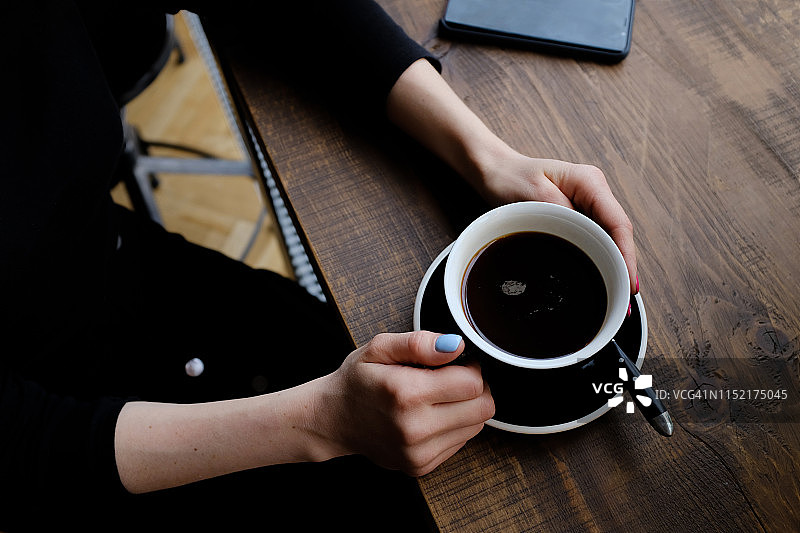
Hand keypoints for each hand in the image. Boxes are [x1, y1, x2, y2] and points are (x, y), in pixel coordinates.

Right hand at [314, 331, 494, 476]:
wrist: (333, 420)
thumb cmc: (358, 380)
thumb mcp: (380, 347)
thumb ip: (419, 343)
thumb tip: (456, 346)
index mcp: (406, 394)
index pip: (473, 384)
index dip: (470, 368)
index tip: (453, 364)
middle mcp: (414, 428)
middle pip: (482, 408)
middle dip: (474, 388)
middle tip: (449, 379)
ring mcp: (418, 453)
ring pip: (476, 426)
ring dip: (465, 408)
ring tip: (436, 398)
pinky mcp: (421, 466)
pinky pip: (461, 442)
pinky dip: (453, 426)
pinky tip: (429, 416)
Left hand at [386, 60, 637, 294]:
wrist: (494, 170)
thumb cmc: (509, 177)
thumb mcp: (532, 195)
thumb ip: (560, 214)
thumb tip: (583, 238)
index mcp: (589, 182)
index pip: (618, 224)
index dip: (626, 256)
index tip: (629, 283)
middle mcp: (594, 192)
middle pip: (619, 234)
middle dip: (624, 267)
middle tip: (624, 302)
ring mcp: (588, 203)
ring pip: (610, 238)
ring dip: (614, 265)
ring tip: (617, 296)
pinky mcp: (578, 214)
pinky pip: (595, 238)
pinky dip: (599, 258)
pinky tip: (601, 277)